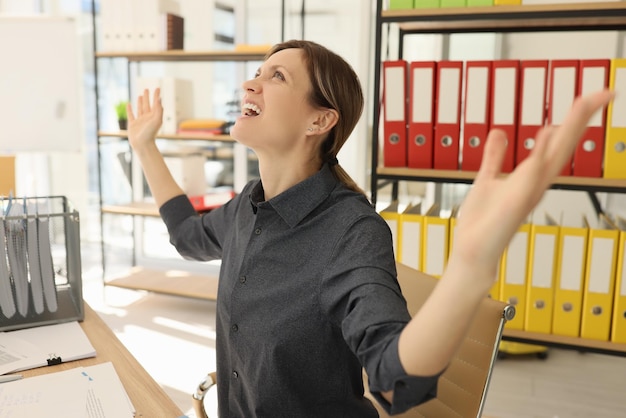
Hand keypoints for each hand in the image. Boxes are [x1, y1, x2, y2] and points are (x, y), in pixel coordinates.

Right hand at [127, 88, 162, 151]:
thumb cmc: (151, 133)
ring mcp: (140, 121)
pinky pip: (131, 115)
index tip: (158, 88)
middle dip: (147, 97)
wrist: (143, 145)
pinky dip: (130, 110)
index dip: (156, 96)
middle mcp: (147, 118)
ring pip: (140, 109)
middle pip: (147, 104)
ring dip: (140, 102)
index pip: (156, 103)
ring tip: (140, 95)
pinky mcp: (132, 125)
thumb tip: (159, 99)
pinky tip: (129, 104)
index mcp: (154, 116)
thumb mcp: (157, 120)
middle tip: (147, 89)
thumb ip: (159, 110)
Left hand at [450, 89, 614, 284]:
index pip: (558, 142)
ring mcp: (529, 193)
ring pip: (554, 156)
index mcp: (531, 176)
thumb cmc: (483, 222)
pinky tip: (548, 134)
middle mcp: (536, 183)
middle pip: (564, 145)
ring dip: (569, 130)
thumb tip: (499, 133)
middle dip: (582, 118)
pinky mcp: (516, 203)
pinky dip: (540, 156)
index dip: (574, 119)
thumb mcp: (487, 180)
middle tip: (604, 92)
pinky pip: (531, 175)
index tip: (591, 96)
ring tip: (585, 103)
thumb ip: (494, 157)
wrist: (474, 253)